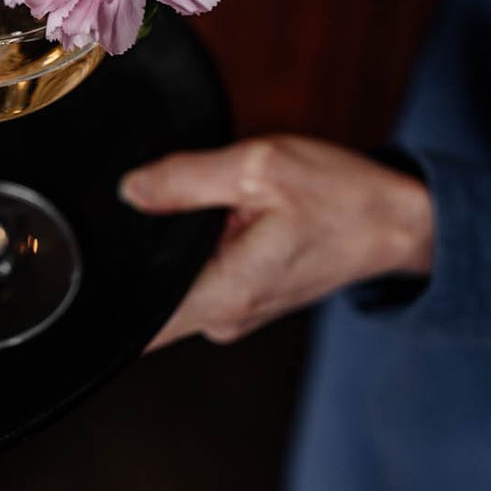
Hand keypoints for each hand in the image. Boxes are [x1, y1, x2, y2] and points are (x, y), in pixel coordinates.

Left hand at [120, 136, 432, 349]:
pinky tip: (216, 216)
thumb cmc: (342, 196)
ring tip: (205, 205)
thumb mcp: (260, 166)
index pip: (138, 324)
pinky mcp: (243, 298)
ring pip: (173, 285)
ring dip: (174, 247)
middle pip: (147, 298)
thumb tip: (130, 190)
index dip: (105, 295)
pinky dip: (196, 248)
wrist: (399, 222)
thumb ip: (187, 178)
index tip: (90, 263)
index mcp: (226, 293)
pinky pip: (197, 278)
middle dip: (141, 253)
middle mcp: (225, 316)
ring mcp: (235, 312)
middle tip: (165, 202)